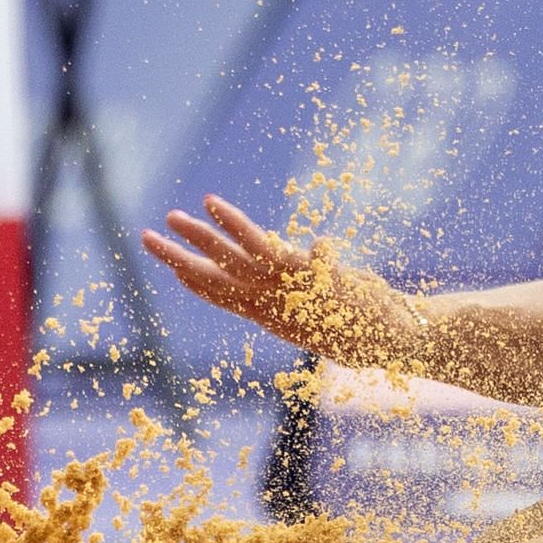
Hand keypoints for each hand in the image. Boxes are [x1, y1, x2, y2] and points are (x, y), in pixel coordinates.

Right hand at [141, 195, 419, 366]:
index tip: (172, 266)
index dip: (198, 282)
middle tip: (145, 237)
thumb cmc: (371, 328)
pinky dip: (234, 223)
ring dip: (202, 235)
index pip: (225, 298)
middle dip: (178, 258)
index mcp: (275, 318)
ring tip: (176, 214)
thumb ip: (314, 283)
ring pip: (232, 259)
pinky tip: (212, 202)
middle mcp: (273, 307)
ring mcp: (286, 291)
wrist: (397, 340)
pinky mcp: (303, 274)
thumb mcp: (332, 307)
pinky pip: (263, 245)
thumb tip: (312, 253)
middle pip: (215, 280)